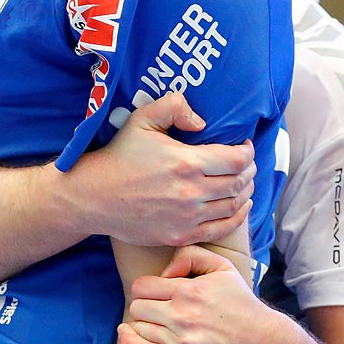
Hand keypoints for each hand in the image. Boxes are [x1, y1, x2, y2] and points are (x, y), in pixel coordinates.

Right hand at [68, 92, 254, 247]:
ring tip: (244, 182)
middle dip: (249, 171)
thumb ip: (173, 107)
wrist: (95, 197)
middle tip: (246, 164)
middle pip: (238, 183)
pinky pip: (220, 228)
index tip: (244, 147)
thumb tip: (201, 122)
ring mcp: (187, 218)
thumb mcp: (142, 120)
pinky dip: (237, 217)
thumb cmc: (120, 156)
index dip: (247, 152)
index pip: (236, 160)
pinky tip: (241, 206)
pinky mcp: (181, 235)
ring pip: (233, 206)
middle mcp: (191, 193)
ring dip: (246, 192)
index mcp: (186, 163)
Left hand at [119, 245, 292, 343]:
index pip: (141, 287)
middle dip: (144, 308)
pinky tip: (128, 337)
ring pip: (138, 330)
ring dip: (142, 328)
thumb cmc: (241, 306)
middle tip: (156, 313)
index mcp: (190, 291)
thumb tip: (163, 272)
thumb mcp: (223, 268)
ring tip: (155, 328)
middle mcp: (183, 316)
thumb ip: (190, 256)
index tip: (155, 296)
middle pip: (137, 308)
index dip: (145, 290)